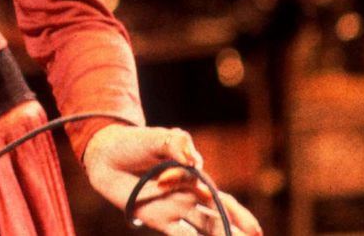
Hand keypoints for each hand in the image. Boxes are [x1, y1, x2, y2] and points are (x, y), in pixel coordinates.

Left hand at [82, 125, 261, 234]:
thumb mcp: (159, 137)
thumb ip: (178, 144)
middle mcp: (189, 194)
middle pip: (220, 213)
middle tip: (257, 235)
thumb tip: (193, 162)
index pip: (213, 189)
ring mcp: (176, 209)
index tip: (162, 178)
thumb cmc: (135, 143)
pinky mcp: (160, 220)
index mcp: (194, 175)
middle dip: (238, 224)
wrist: (107, 156)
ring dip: (223, 235)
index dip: (191, 185)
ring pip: (208, 227)